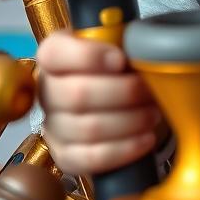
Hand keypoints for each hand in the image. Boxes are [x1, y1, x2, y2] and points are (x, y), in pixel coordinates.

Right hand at [37, 32, 161, 173]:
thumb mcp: (119, 43)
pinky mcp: (64, 155)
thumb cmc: (119, 66)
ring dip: (130, 122)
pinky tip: (145, 138)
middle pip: (77, 95)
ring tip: (152, 114)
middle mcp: (47, 90)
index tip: (121, 60)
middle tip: (148, 91)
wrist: (118, 97)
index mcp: (55, 55)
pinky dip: (124, 149)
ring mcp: (53, 125)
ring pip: (88, 129)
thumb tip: (143, 49)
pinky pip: (91, 158)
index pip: (55, 53)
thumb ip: (122, 41)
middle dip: (123, 93)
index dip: (89, 57)